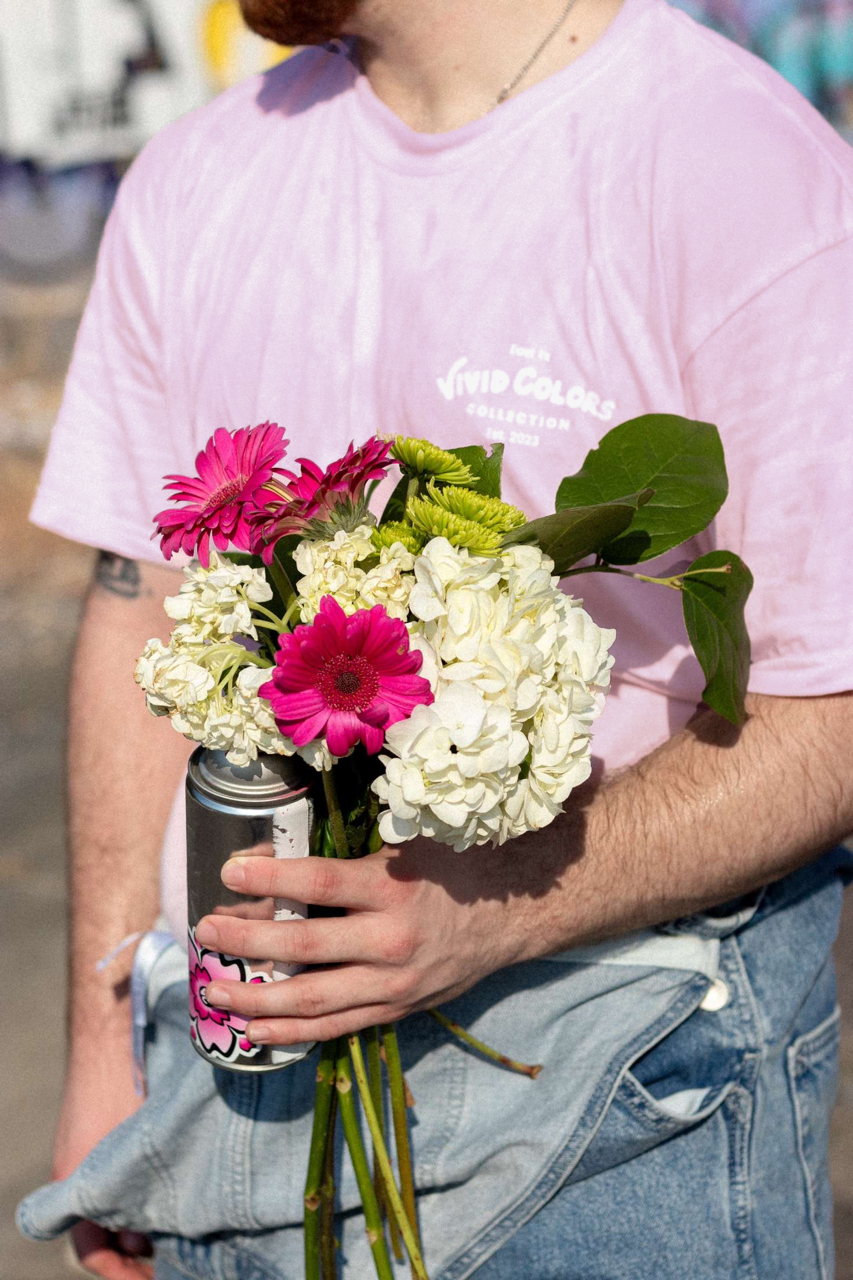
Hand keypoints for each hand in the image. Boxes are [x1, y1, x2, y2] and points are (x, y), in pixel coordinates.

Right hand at [52, 1041, 152, 1278]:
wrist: (109, 1037)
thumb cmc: (126, 1086)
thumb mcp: (141, 1146)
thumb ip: (145, 1194)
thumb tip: (147, 1241)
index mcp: (79, 1186)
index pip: (94, 1253)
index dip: (122, 1273)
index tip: (152, 1278)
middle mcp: (76, 1176)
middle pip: (101, 1234)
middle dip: (133, 1252)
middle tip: (170, 1258)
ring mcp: (85, 1156)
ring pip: (109, 1207)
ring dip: (137, 1222)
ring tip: (176, 1227)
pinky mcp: (97, 1138)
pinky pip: (112, 1182)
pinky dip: (135, 1193)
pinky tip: (168, 1188)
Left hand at [197, 839, 539, 1043]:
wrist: (511, 915)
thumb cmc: (453, 866)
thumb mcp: (407, 842)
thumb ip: (349, 852)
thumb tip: (275, 856)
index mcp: (393, 888)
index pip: (319, 883)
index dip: (270, 879)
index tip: (228, 871)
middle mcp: (391, 940)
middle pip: (304, 948)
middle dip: (246, 942)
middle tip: (204, 931)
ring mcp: (393, 983)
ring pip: (312, 999)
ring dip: (255, 998)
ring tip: (211, 990)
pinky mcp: (396, 1008)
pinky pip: (335, 1028)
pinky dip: (291, 1032)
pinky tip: (254, 1029)